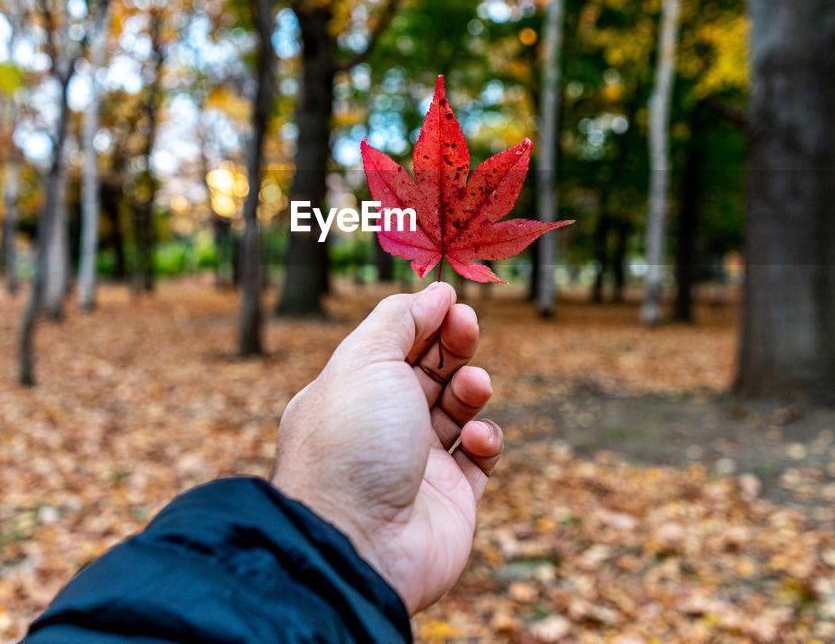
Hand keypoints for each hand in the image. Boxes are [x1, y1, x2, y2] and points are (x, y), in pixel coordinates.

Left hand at [271, 282, 502, 613]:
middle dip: (452, 345)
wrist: (360, 543)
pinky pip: (480, 459)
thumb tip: (435, 291)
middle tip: (468, 324)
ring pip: (457, 411)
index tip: (450, 299)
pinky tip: (474, 438)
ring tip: (474, 384)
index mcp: (349, 395)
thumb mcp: (365, 360)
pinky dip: (485, 440)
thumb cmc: (352, 445)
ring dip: (470, 388)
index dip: (422, 320)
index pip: (391, 346)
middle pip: (427, 373)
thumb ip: (399, 320)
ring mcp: (416, 466)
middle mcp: (380, 429)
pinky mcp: (452, 500)